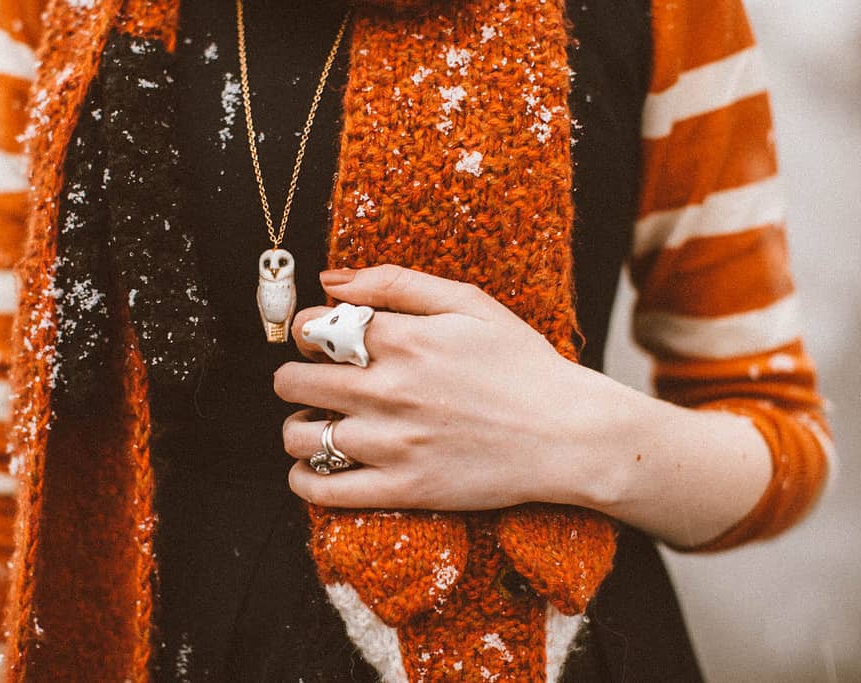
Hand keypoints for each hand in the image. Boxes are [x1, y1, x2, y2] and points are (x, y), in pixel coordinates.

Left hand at [274, 264, 636, 510]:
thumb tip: (329, 281)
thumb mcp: (468, 303)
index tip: (322, 341)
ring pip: (299, 438)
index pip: (311, 330)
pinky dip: (305, 479)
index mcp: (402, 340)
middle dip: (295, 378)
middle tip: (316, 383)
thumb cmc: (521, 364)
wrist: (568, 434)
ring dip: (298, 429)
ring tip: (318, 425)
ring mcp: (392, 444)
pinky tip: (316, 468)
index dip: (307, 333)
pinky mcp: (403, 489)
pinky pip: (322, 490)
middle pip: (292, 383)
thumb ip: (395, 283)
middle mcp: (388, 391)